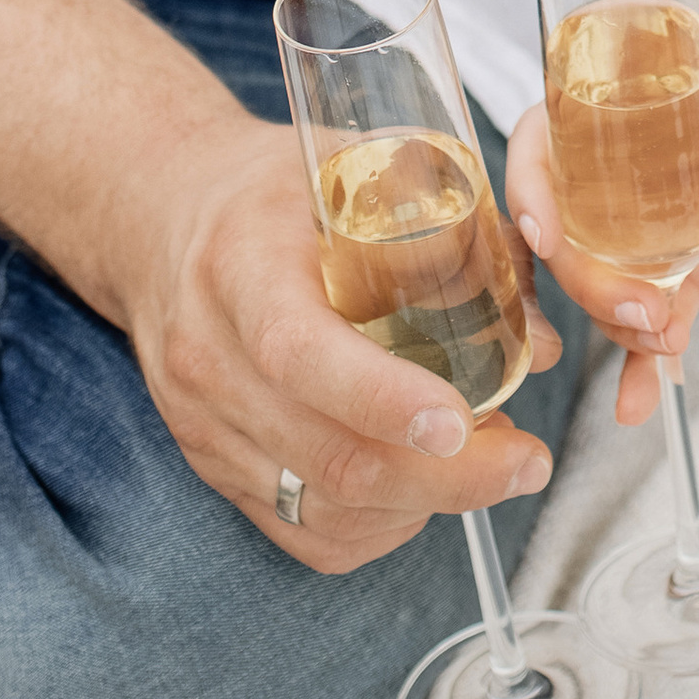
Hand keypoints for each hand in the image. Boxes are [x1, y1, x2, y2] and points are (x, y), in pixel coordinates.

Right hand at [111, 108, 562, 571]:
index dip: (385, 399)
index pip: (301, 354)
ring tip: (488, 465)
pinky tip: (422, 485)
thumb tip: (537, 336)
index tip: (464, 421)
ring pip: (324, 508)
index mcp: (240, 268)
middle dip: (447, 478)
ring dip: (424, 505)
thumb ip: (451, 234)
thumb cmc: (272, 189)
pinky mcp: (213, 468)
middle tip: (528, 460)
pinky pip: (304, 532)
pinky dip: (379, 525)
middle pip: (330, 456)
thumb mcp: (352, 166)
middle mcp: (210, 360)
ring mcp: (205, 427)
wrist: (161, 218)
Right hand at [503, 0, 698, 427]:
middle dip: (585, 276)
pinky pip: (668, 305)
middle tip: (636, 306)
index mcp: (631, 89)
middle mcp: (633, 156)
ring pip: (612, 274)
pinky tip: (641, 401)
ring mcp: (668, 211)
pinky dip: (652, 354)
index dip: (531, 183)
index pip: (548, 133)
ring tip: (660, 340)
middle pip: (571, 223)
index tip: (545, 234)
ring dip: (618, 317)